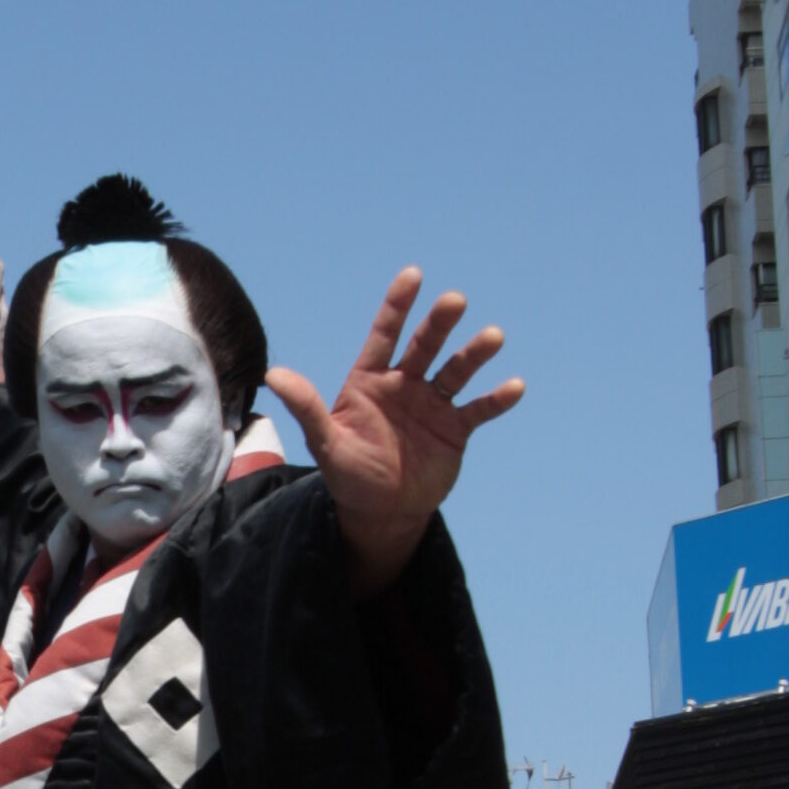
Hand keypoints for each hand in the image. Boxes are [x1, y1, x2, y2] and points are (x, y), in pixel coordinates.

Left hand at [265, 269, 524, 594]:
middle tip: (454, 301)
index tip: (413, 276)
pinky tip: (515, 386)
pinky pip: (478, 410)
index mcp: (372, 380)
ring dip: (475, 354)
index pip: (385, 334)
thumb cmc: (350, 474)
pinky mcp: (456, 429)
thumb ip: (307, 408)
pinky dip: (496, 399)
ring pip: (457, 370)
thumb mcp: (326, 443)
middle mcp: (406, 384)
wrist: (381, 512)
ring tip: (493, 337)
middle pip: (425, 345)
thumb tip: (274, 374)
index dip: (398, 306)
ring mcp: (433, 404)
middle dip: (439, 323)